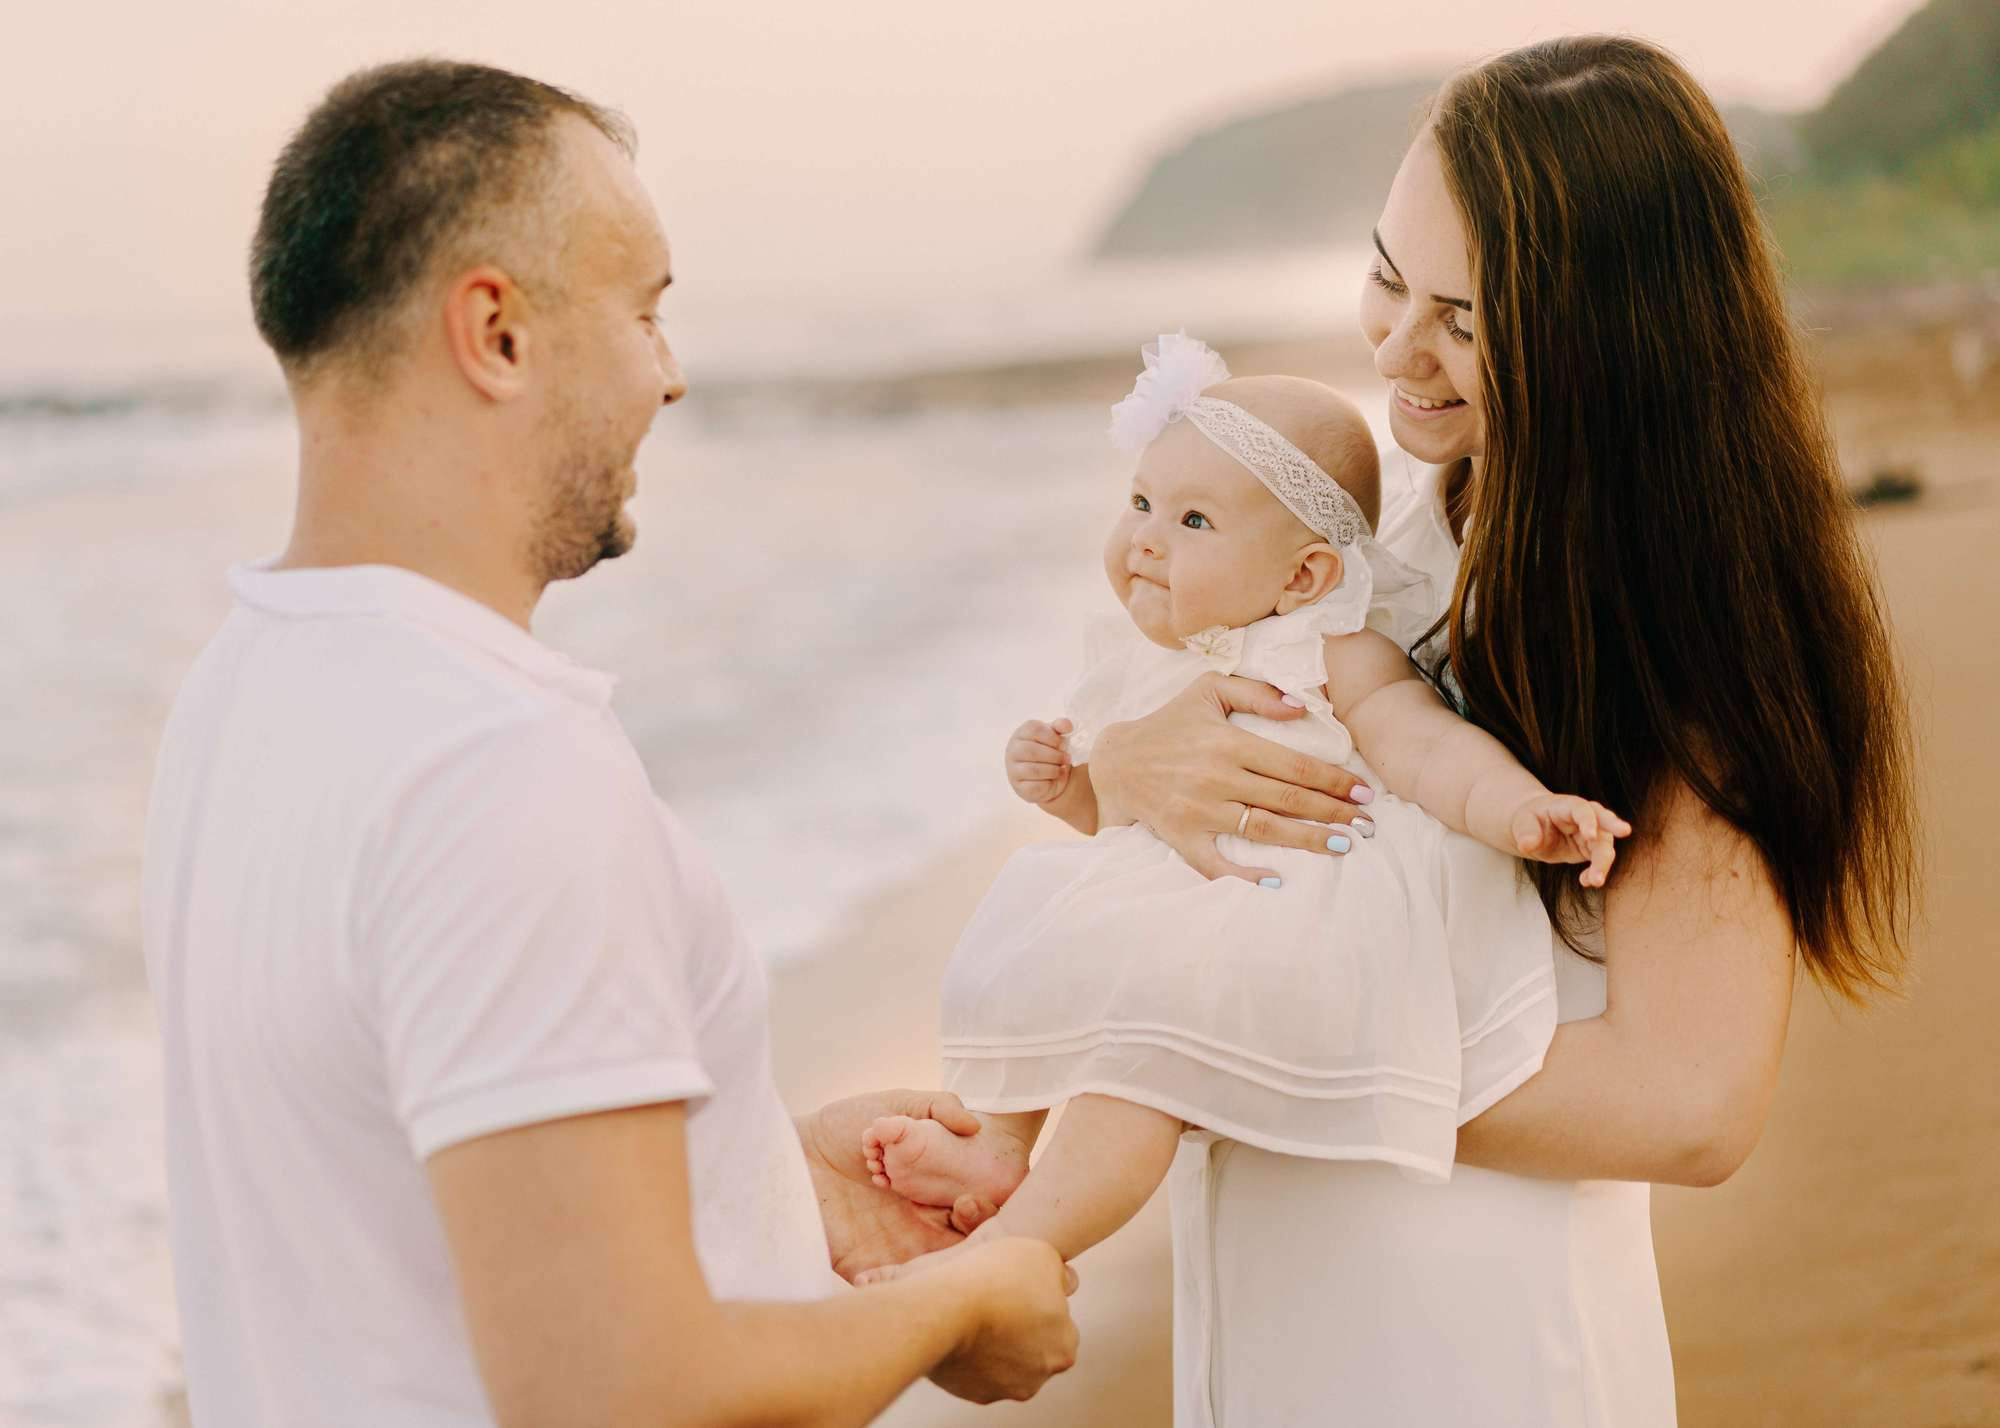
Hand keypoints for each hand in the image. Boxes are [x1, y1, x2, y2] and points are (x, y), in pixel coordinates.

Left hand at [797, 1091, 997, 1282]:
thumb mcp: (899, 1104)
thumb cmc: (846, 1122)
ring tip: (934, 1251)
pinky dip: (894, 1288)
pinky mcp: (859, 1265)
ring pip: (929, 1276)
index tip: (976, 1198)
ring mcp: (891, 1248)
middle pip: (959, 1250)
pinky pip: (885, 1290)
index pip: (973, 1213)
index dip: (984, 1210)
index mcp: (933, 1193)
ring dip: (939, 1272)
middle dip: (971, 1244)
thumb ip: (942, 1107)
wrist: (792, 1147)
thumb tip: (976, 1128)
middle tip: (961, 1216)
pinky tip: (895, 1271)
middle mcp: (919, 1226)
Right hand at [921, 1238, 1079, 1403]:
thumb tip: (1066, 1282)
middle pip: (1034, 1348)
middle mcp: (1040, 1376)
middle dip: (1021, 1330)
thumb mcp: (1041, 1255)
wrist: (946, 1309)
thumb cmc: (997, 1277)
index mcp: (1064, 1347)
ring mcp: (1005, 1389)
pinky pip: (977, 1374)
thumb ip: (1060, 1274)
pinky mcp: (974, 1394)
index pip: (1060, 1325)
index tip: (1019, 1289)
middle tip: (998, 1302)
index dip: (1041, 1303)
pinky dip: (971, 1357)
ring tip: (974, 1315)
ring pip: (1006, 1364)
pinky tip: (959, 1332)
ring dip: (996, 1345)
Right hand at [1006, 718, 1072, 804]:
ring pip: (1034, 770)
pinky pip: (1034, 786)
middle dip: (1054, 755)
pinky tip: (1053, 779)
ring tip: (1061, 768)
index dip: (1053, 737)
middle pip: (1032, 750)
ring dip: (1053, 770)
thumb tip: (1067, 725)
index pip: (1034, 729)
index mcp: (1022, 733)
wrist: (1050, 777)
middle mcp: (1013, 750)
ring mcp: (1013, 769)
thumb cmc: (1051, 752)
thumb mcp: (1056, 737)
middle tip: (1066, 758)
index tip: (1063, 744)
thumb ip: (1061, 727)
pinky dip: (1048, 783)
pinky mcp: (1019, 787)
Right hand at [1089, 672, 1373, 881]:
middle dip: (1334, 813)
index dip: (1335, 780)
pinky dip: (1246, 876)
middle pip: (1289, 800)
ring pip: (1264, 830)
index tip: (1363, 791)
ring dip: (1308, 840)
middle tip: (1369, 824)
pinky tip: (1277, 881)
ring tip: (1344, 845)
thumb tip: (1302, 707)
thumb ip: (1257, 693)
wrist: (1117, 760)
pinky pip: (1217, 863)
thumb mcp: (1208, 689)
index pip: (1295, 766)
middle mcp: (1218, 778)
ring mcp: (1200, 811)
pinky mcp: (1182, 837)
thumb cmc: (1168, 722)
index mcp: (1229, 742)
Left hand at [1509, 794, 1633, 887]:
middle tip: (1625, 831)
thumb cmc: (1530, 821)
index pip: (1581, 809)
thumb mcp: (1522, 824)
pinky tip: (1587, 882)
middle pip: (1603, 820)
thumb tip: (1527, 845)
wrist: (1535, 829)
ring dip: (1603, 863)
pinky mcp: (1592, 850)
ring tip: (1595, 881)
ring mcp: (1591, 834)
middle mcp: (1585, 817)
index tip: (1590, 835)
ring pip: (1604, 846)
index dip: (1587, 820)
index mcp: (1567, 806)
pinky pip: (1599, 861)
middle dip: (1614, 825)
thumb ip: (1526, 833)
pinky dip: (1596, 872)